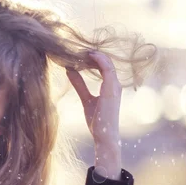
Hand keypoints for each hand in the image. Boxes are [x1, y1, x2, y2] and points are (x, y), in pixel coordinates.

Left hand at [67, 51, 121, 178]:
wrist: (104, 136)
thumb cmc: (98, 122)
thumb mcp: (86, 100)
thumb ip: (80, 85)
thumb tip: (70, 71)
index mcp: (111, 86)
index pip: (103, 65)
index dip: (92, 57)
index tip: (78, 53)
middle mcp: (115, 84)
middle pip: (105, 61)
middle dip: (92, 54)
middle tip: (76, 48)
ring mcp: (115, 86)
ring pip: (107, 62)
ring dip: (93, 54)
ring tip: (79, 50)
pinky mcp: (112, 88)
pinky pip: (107, 67)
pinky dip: (98, 59)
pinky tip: (87, 55)